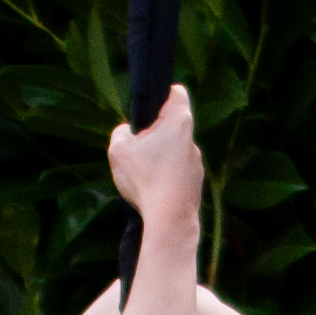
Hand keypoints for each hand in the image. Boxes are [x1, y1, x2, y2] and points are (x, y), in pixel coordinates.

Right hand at [107, 86, 202, 229]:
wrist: (170, 221)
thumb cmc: (146, 179)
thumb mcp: (119, 149)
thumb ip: (121, 132)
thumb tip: (129, 133)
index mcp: (179, 122)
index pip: (177, 93)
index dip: (162, 95)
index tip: (148, 110)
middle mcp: (192, 141)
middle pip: (172, 126)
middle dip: (154, 133)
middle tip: (137, 147)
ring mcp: (196, 164)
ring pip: (174, 152)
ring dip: (159, 158)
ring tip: (143, 175)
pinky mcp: (195, 185)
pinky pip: (176, 173)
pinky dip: (165, 178)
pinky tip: (152, 191)